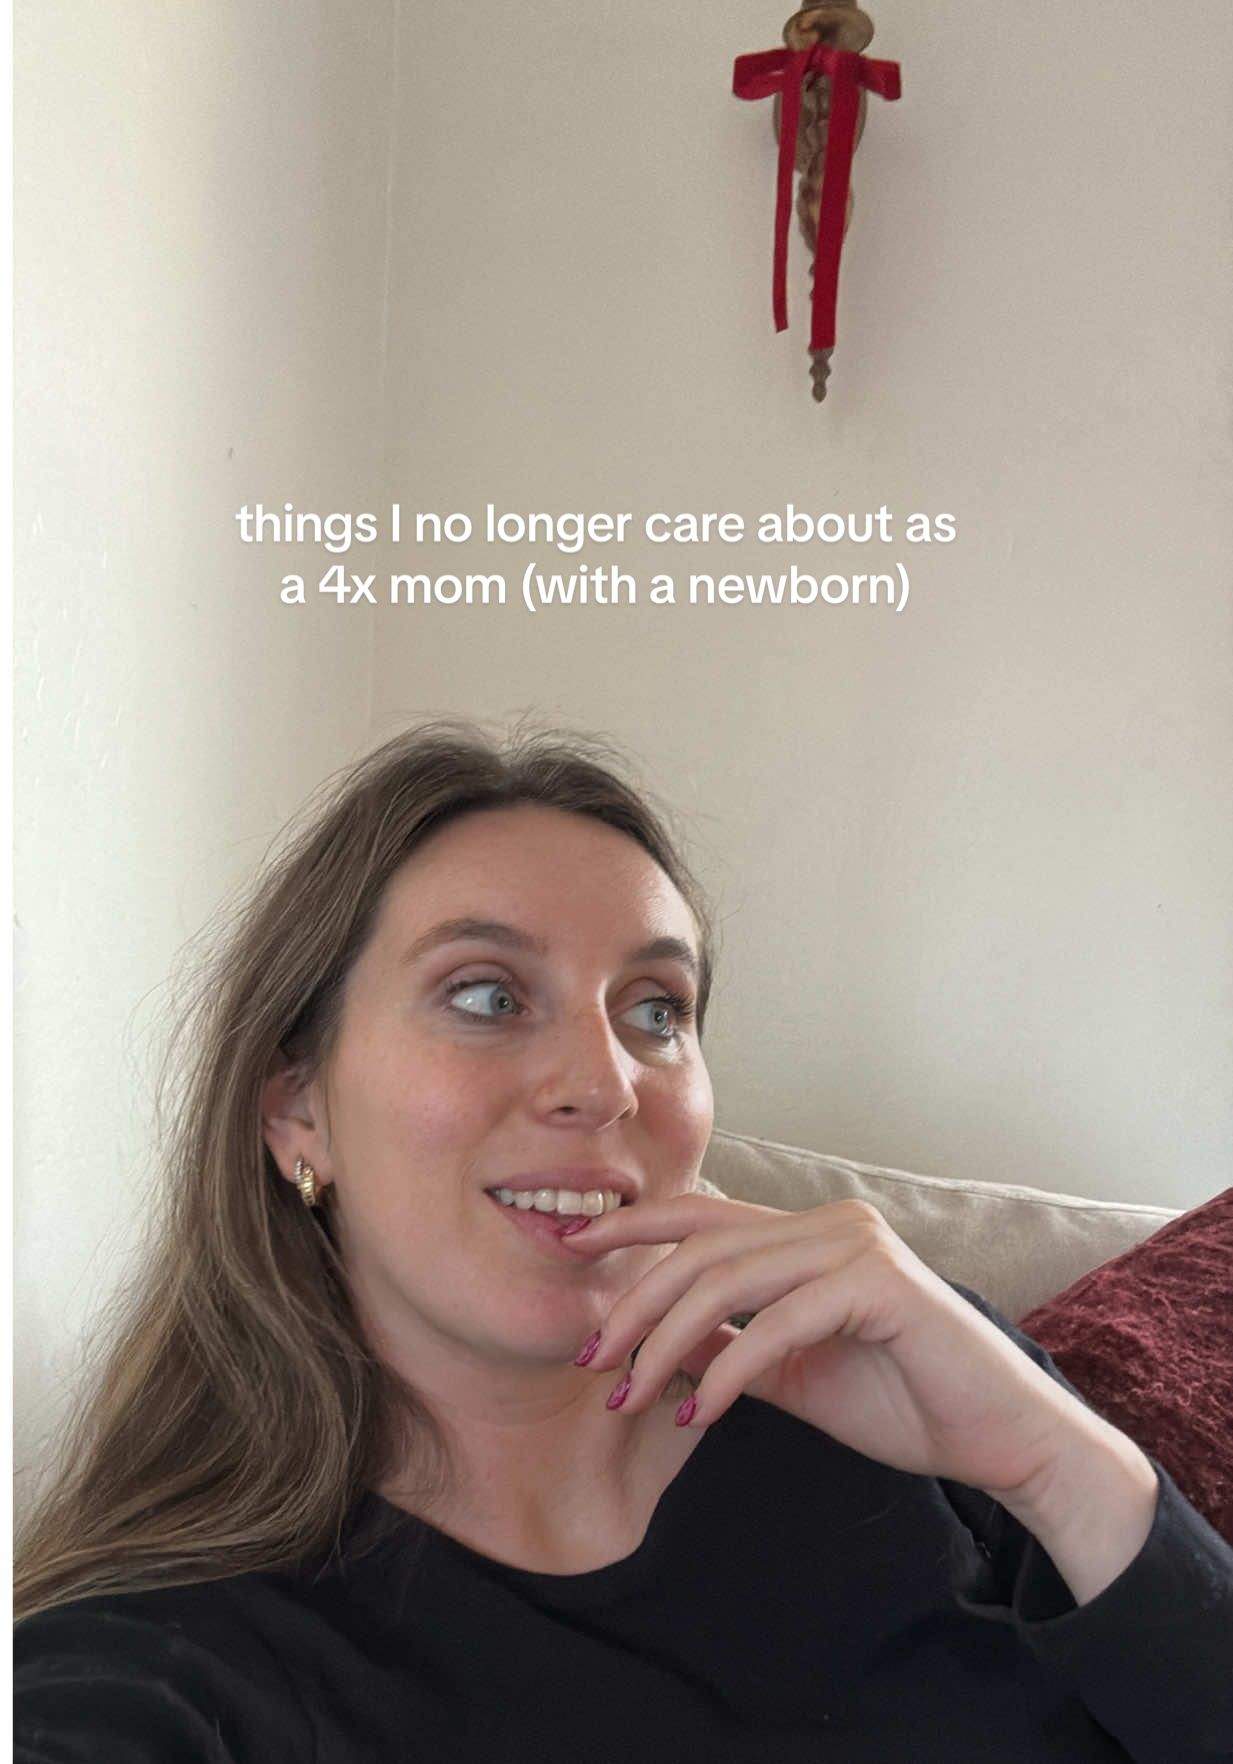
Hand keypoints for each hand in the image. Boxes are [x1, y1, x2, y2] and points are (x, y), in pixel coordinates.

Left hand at [567, 1193, 1117, 1501]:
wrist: (1002, 1440)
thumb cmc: (905, 1401)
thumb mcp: (794, 1375)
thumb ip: (733, 1350)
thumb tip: (657, 1347)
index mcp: (810, 1234)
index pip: (703, 1215)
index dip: (632, 1228)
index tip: (571, 1253)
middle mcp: (831, 1223)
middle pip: (702, 1246)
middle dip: (635, 1302)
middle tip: (593, 1359)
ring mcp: (858, 1247)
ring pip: (729, 1278)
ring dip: (666, 1339)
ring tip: (629, 1393)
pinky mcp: (881, 1286)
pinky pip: (778, 1322)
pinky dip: (728, 1369)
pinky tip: (700, 1413)